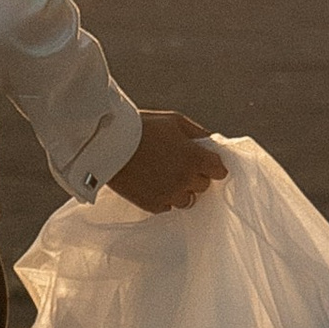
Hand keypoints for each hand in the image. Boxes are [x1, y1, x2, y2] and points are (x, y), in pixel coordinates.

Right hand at [110, 110, 227, 213]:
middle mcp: (185, 180)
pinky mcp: (153, 206)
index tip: (204, 160)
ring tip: (164, 174)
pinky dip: (164, 197)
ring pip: (187, 200)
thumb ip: (198, 133)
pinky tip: (152, 182)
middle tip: (179, 163)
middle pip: (204, 186)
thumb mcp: (175, 121)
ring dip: (181, 189)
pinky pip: (168, 206)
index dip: (213, 165)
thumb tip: (212, 143)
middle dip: (196, 176)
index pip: (220, 171)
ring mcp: (169, 195)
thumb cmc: (143, 127)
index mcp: (195, 159)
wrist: (108, 144)